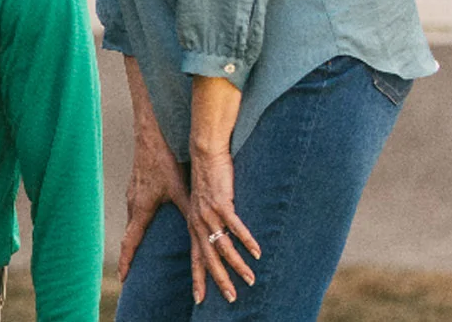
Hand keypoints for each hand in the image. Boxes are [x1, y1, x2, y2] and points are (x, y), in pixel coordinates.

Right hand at [116, 129, 190, 281]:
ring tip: (138, 250)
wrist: (151, 133)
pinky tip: (146, 218)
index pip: (131, 242)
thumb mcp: (181, 189)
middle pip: (131, 235)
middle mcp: (134, 204)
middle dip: (132, 254)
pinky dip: (139, 220)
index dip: (127, 262)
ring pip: (134, 221)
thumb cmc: (166, 160)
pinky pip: (136, 208)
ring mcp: (133, 193)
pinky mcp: (136, 184)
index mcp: (142, 208)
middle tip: (129, 272)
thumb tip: (207, 233)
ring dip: (136, 237)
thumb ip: (192, 212)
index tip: (124, 279)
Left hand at [186, 145, 262, 303]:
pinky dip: (247, 241)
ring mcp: (209, 213)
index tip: (200, 299)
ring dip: (238, 265)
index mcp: (193, 225)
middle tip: (231, 298)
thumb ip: (210, 220)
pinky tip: (257, 252)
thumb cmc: (207, 178)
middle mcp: (198, 223)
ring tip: (251, 279)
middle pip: (208, 258)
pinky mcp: (222, 203)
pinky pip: (236, 227)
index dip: (198, 278)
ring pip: (223, 246)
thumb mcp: (204, 203)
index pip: (195, 258)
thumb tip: (220, 234)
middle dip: (219, 280)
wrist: (205, 152)